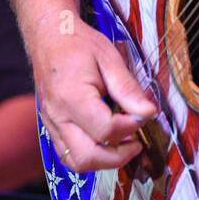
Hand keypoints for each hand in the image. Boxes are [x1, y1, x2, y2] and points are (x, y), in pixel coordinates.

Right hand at [29, 9, 156, 171]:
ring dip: (104, 161)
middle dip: (118, 156)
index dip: (131, 127)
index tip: (144, 114)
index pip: (105, 130)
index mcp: (72, 96)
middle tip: (137, 143)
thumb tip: (148, 113)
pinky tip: (106, 143)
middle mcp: (57, 116)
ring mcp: (50, 124)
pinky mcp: (50, 127)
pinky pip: (67, 154)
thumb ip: (128, 89)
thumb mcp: (110, 59)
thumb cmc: (80, 44)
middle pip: (87, 156)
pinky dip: (89, 156)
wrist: (50, 37)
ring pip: (75, 162)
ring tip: (124, 145)